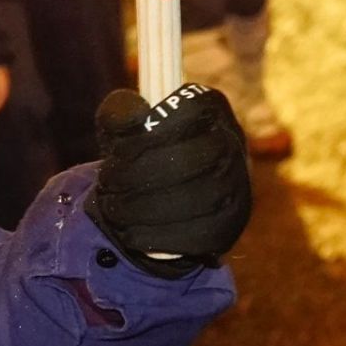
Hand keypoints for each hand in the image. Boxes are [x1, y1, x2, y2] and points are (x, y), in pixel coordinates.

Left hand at [85, 84, 250, 277]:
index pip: (186, 114)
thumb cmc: (145, 150)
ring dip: (142, 208)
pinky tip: (130, 233)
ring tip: (113, 208)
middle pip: (188, 160)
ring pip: (193, 201)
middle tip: (107, 183)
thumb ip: (120, 113)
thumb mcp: (126, 125)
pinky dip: (156, 237)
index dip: (146, 136)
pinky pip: (196, 236)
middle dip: (137, 176)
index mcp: (210, 108)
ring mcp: (237, 186)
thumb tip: (132, 118)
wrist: (170, 192)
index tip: (116, 153)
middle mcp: (232, 144)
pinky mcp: (230, 225)